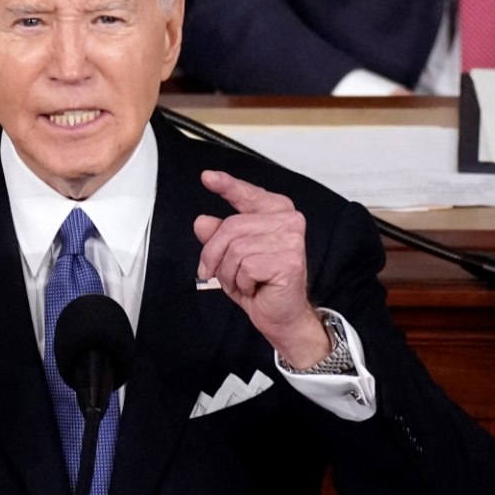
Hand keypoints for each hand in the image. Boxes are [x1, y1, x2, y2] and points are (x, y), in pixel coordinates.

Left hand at [192, 170, 330, 368]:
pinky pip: (245, 267)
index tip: (208, 178)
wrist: (282, 317)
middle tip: (216, 273)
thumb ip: (218, 236)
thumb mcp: (231, 257)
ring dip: (229, 273)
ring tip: (242, 282)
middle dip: (214, 254)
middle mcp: (288, 220)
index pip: (247, 194)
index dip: (227, 185)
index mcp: (276, 212)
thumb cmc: (260, 285)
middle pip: (231, 226)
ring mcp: (291, 239)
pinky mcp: (289, 260)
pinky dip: (241, 282)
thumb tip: (202, 222)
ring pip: (235, 249)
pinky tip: (254, 288)